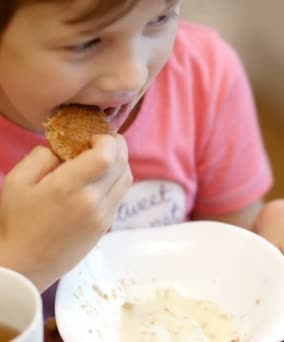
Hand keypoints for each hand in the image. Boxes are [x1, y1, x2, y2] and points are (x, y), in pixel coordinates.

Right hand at [0, 135, 131, 290]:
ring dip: (120, 163)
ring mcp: (103, 216)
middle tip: (103, 140)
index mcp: (69, 187)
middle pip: (123, 164)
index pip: (107, 155)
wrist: (23, 265)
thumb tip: (65, 146)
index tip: (93, 136)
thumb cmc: (15, 221)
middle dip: (117, 146)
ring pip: (126, 180)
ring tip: (103, 158)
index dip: (107, 139)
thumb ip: (42, 156)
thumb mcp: (17, 181)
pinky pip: (120, 196)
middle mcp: (92, 201)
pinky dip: (116, 181)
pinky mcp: (105, 227)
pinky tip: (100, 179)